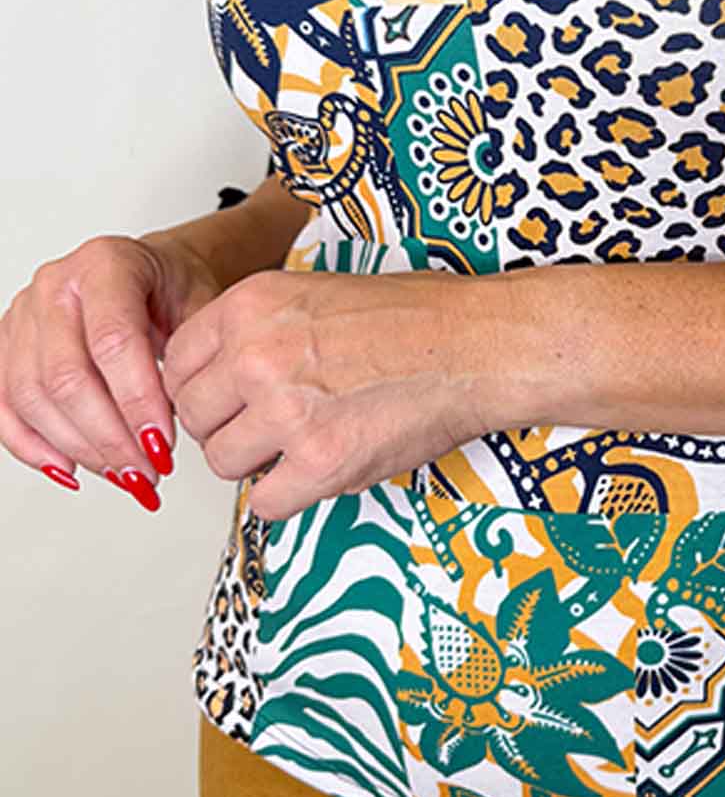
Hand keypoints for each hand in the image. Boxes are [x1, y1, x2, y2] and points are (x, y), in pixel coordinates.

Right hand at [0, 232, 222, 508]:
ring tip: (123, 473)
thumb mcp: (202, 305)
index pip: (113, 341)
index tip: (161, 443)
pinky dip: (32, 446)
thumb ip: (192, 356)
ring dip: (79, 448)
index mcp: (106, 264)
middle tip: (147, 471)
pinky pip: (4, 405)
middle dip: (109, 437)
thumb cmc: (173, 287)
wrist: (151, 272)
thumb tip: (182, 421)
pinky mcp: (7, 346)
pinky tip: (71, 467)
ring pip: (31, 397)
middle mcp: (55, 285)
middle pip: (66, 377)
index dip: (137, 400)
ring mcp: (24, 315)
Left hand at [159, 268, 496, 522]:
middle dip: (227, 427)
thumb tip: (219, 381)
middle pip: (194, 417)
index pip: (177, 363)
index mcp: (252, 304)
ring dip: (258, 463)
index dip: (205, 387)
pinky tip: (319, 471)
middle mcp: (258, 354)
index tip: (227, 398)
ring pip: (224, 463)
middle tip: (269, 425)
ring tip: (302, 444)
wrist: (475, 345)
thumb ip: (257, 331)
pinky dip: (289, 496)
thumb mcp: (314, 293)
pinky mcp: (321, 462)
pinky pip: (266, 503)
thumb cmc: (415, 317)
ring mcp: (287, 411)